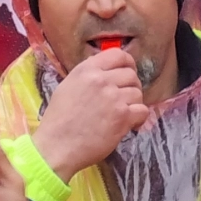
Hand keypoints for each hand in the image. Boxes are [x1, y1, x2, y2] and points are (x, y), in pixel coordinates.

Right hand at [31, 48, 149, 181]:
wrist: (57, 145)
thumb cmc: (59, 119)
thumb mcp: (68, 86)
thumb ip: (88, 76)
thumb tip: (106, 71)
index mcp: (86, 70)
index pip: (118, 55)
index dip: (128, 63)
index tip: (127, 73)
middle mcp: (101, 80)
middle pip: (131, 75)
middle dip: (131, 86)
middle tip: (125, 99)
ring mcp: (114, 98)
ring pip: (138, 93)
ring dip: (134, 104)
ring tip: (123, 114)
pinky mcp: (123, 117)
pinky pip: (143, 110)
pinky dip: (139, 118)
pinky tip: (129, 124)